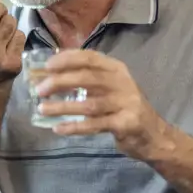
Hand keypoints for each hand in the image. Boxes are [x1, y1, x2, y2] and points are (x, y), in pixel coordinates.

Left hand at [35, 49, 172, 161]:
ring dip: (62, 107)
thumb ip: (87, 80)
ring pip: (89, 104)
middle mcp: (122, 83)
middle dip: (60, 82)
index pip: (90, 57)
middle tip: (39, 90)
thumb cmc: (123, 107)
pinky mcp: (126, 124)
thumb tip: (50, 76)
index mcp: (116, 69)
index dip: (67, 59)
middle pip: (87, 78)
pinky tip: (58, 128)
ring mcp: (126, 103)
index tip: (47, 65)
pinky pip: (95, 125)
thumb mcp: (109, 87)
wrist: (153, 135)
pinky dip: (75, 127)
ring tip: (42, 109)